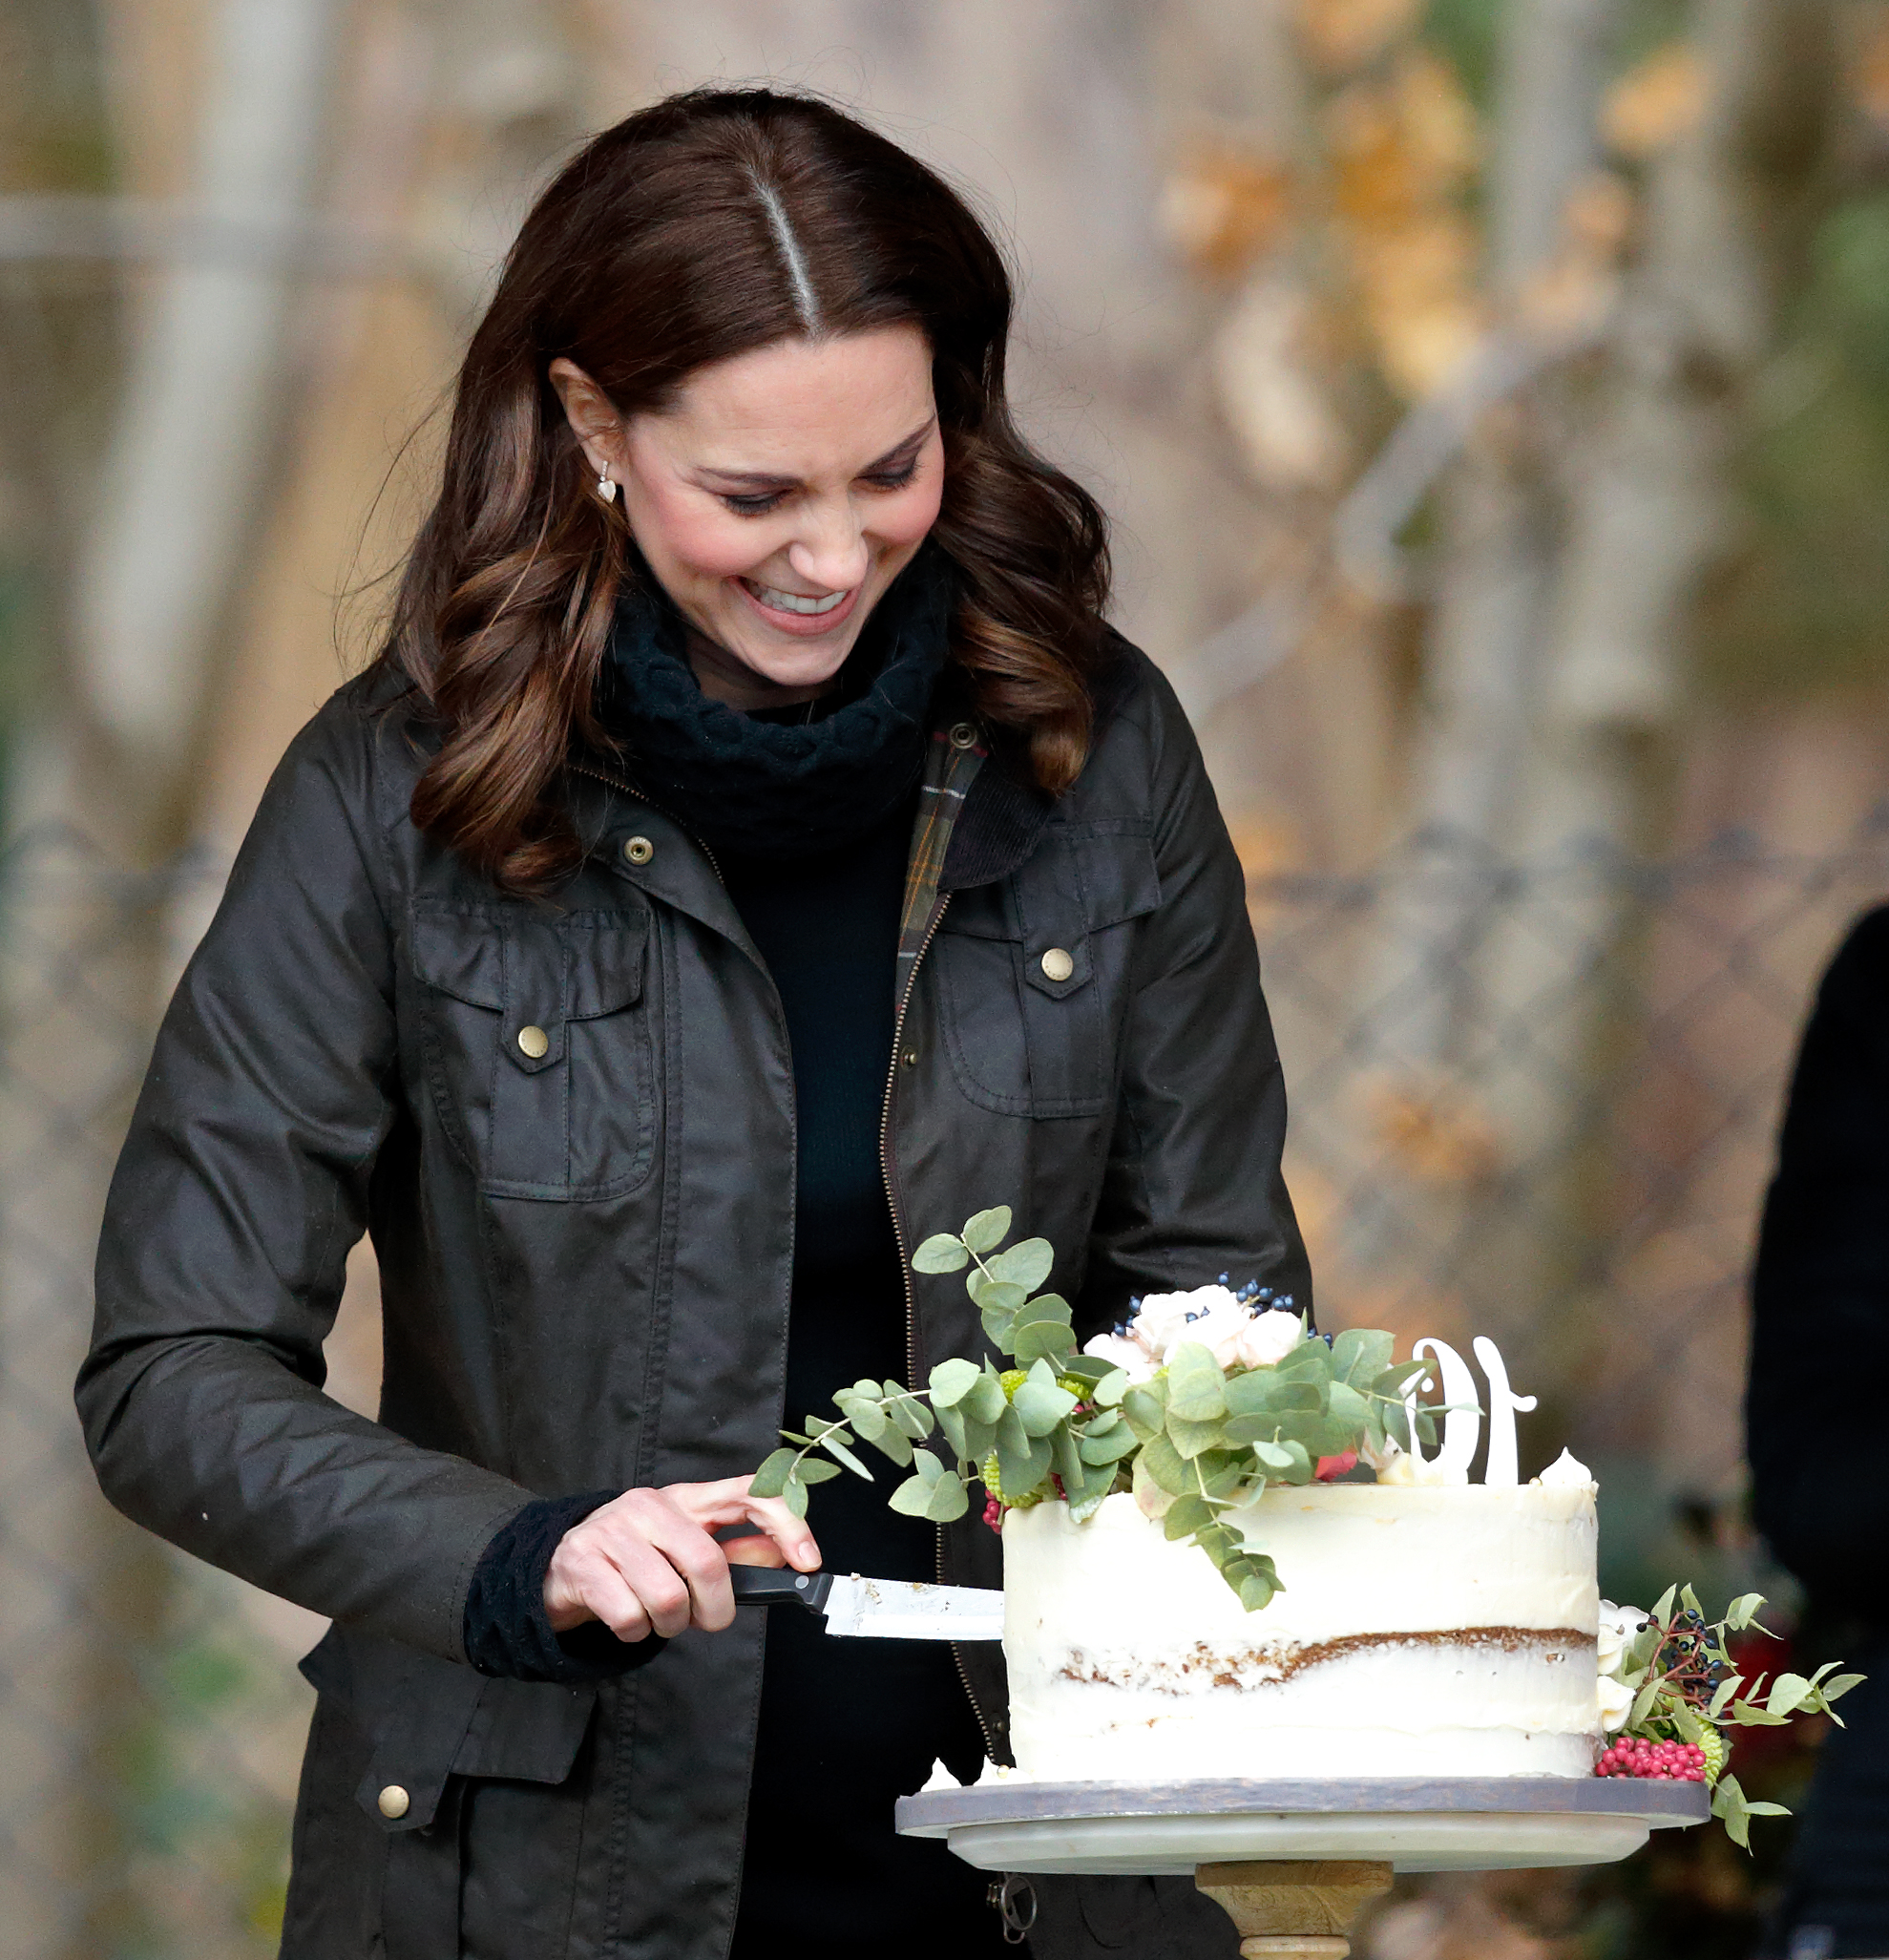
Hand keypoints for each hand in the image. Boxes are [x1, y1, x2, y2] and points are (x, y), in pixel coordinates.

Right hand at [542, 1476, 819, 1642]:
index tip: (807, 1560)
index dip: (787, 1523)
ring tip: (660, 1617)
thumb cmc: (636, 1559)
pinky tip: (629, 1619)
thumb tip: (784, 1555)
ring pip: (667, 1597)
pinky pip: (629, 1618)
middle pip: (707, 1562)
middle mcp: (650, 1505)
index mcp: (687, 1497)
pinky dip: (637, 1634)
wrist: (559, 1566)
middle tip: (707, 1620)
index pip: (750, 1492)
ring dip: (671, 1625)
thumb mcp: (687, 1545)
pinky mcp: (583, 1564)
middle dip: (716, 1609)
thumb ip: (736, 1551)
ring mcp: (612, 1531)